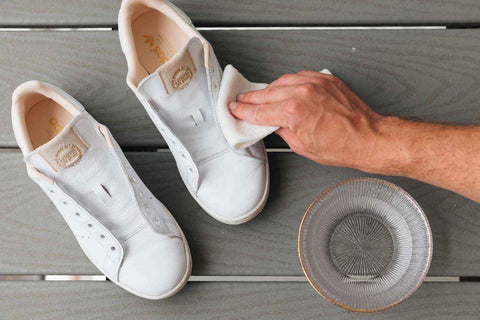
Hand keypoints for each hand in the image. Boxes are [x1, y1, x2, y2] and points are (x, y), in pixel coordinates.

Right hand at [229, 71, 386, 171]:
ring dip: (269, 89)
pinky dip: (289, 81)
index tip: (235, 110)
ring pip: (281, 81)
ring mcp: (314, 83)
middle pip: (266, 94)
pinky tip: (284, 87)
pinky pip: (299, 76)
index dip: (243, 112)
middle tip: (241, 101)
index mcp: (293, 113)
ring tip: (261, 95)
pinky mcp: (325, 79)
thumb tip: (273, 125)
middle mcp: (302, 93)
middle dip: (251, 99)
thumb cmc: (342, 146)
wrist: (368, 138)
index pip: (259, 112)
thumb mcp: (302, 147)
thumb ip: (282, 131)